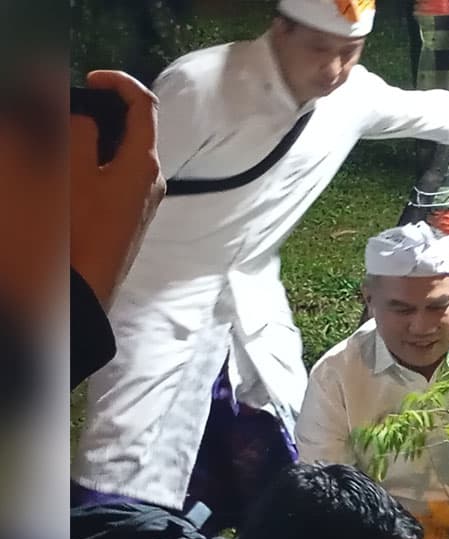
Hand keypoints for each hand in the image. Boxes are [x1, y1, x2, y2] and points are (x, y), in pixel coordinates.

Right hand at [70, 70, 165, 309]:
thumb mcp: (67, 170)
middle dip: (91, 116)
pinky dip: (82, 169)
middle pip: (126, 132)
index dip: (119, 82)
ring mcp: (137, 205)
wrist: (78, 297)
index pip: (144, 105)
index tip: (90, 77)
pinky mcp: (121, 223)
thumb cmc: (74, 232)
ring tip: (46, 145)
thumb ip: (76, 131)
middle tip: (55, 113)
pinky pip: (103, 183)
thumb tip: (82, 114)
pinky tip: (55, 176)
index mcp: (144, 164)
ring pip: (111, 158)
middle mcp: (149, 183)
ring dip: (82, 144)